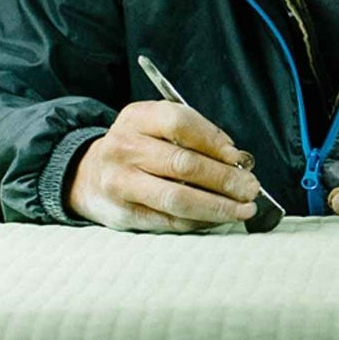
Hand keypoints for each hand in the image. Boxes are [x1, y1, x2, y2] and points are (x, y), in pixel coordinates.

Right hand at [67, 100, 262, 231]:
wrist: (88, 175)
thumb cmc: (136, 148)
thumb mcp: (154, 126)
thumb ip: (193, 135)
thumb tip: (237, 160)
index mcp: (136, 118)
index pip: (180, 123)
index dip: (213, 141)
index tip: (238, 158)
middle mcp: (124, 148)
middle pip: (183, 164)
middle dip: (225, 179)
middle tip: (251, 188)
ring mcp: (121, 183)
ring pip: (177, 199)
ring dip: (217, 206)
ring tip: (243, 209)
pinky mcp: (124, 214)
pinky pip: (169, 221)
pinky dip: (200, 221)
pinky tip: (218, 219)